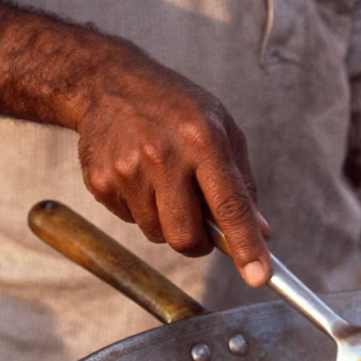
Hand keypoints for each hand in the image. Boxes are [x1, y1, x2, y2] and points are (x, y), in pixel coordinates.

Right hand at [72, 50, 271, 285]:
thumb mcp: (222, 129)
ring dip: (168, 222)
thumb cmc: (177, 108)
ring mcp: (127, 169)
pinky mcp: (100, 180)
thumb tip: (260, 233)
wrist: (108, 83)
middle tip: (201, 226)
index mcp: (203, 140)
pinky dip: (141, 209)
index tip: (258, 277)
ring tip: (165, 183)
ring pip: (158, 233)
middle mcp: (163, 155)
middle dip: (199, 243)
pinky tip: (140, 176)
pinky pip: (130, 221)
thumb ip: (241, 184)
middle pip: (186, 236)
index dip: (246, 246)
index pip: (229, 206)